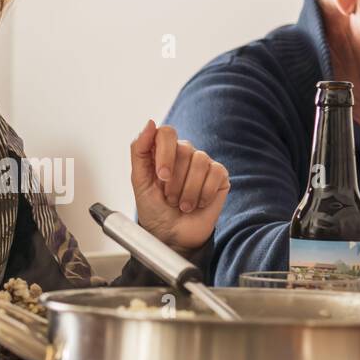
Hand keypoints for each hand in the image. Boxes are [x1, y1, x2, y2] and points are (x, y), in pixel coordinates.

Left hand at [129, 120, 229, 252]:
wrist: (171, 236)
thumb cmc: (154, 210)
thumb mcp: (139, 181)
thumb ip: (139, 150)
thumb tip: (150, 123)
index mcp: (163, 151)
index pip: (166, 132)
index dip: (165, 154)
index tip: (162, 176)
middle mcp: (185, 153)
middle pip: (184, 149)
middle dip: (174, 181)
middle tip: (170, 198)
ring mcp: (203, 163)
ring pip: (200, 162)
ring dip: (188, 191)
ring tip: (182, 205)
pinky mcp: (220, 176)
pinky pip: (216, 173)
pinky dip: (204, 193)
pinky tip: (198, 203)